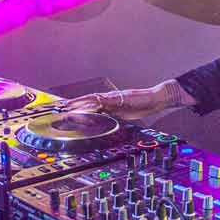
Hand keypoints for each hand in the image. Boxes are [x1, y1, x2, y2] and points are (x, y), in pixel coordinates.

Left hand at [64, 80, 185, 121]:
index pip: (91, 103)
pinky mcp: (122, 98)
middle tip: (62, 107)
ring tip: (70, 105)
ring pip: (95, 99)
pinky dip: (98, 103)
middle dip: (75, 103)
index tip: (67, 109)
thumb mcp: (124, 115)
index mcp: (111, 102)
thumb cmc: (142, 106)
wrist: (156, 99)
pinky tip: (90, 105)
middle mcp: (111, 98)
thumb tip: (102, 122)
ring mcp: (116, 97)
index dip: (79, 106)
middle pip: (90, 99)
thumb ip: (113, 116)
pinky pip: (108, 101)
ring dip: (82, 102)